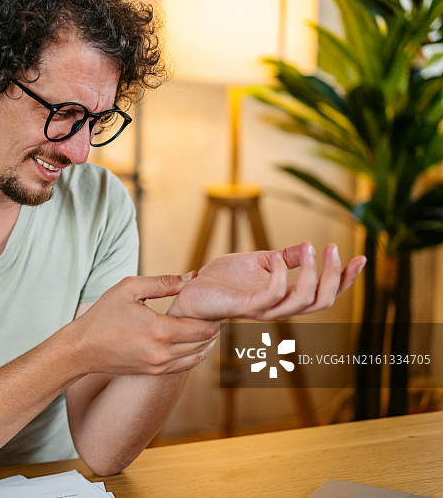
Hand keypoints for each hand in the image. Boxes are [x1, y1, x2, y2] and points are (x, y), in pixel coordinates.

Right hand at [73, 275, 224, 375]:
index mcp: (159, 330)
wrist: (82, 349)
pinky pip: (185, 366)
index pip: (202, 327)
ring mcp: (158, 366)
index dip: (215, 317)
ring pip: (197, 356)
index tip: (218, 306)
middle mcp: (162, 353)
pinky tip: (196, 342)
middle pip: (204, 342)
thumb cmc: (103, 315)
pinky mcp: (154, 373)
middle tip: (219, 314)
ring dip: (207, 342)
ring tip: (210, 326)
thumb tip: (190, 278)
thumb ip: (162, 283)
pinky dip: (195, 354)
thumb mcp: (129, 289)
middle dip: (214, 328)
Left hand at [167, 242, 365, 320]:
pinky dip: (281, 276)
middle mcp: (280, 308)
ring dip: (313, 275)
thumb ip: (285, 257)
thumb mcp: (260, 262)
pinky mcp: (246, 307)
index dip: (346, 279)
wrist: (194, 291)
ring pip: (302, 301)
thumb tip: (309, 246)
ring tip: (313, 250)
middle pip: (322, 301)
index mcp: (287, 297)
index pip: (325, 293)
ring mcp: (264, 309)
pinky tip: (278, 259)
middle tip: (333, 249)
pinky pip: (273, 296)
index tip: (361, 258)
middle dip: (335, 277)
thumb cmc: (225, 280)